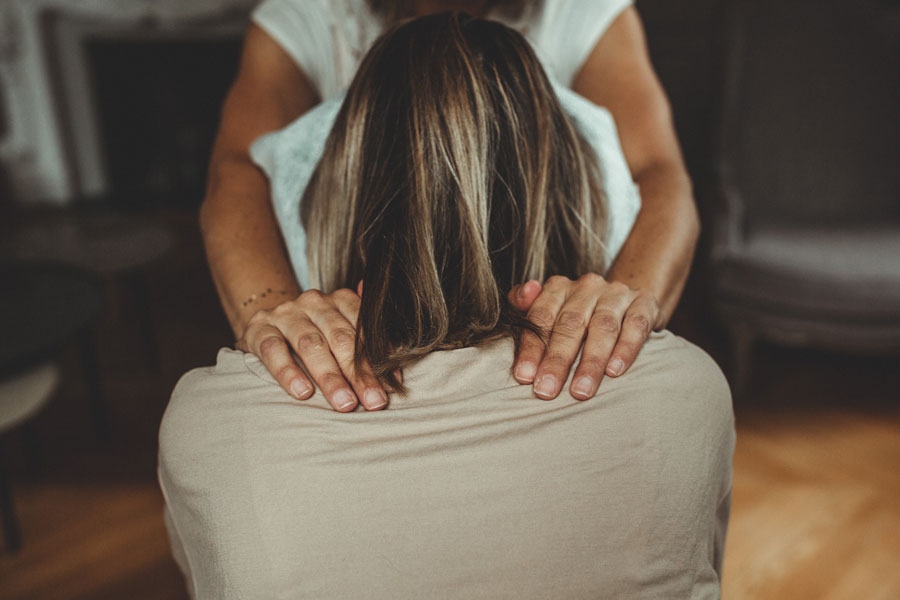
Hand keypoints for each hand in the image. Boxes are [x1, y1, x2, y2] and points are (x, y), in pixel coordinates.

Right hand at [236, 284, 390, 411]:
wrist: (266, 326)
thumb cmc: (314, 337)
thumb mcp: (340, 335)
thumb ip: (368, 345)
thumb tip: (398, 367)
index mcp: (341, 301)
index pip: (364, 330)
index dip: (378, 360)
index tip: (389, 389)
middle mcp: (314, 303)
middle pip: (341, 338)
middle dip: (359, 373)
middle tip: (372, 402)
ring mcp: (286, 314)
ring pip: (311, 344)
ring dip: (330, 377)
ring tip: (344, 403)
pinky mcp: (259, 328)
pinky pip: (274, 350)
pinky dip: (289, 372)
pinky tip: (302, 392)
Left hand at [507, 274, 660, 399]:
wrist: (627, 301)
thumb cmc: (581, 314)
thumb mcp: (551, 308)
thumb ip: (527, 304)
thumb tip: (520, 297)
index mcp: (559, 288)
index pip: (541, 317)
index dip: (531, 347)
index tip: (524, 377)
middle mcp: (587, 287)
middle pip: (570, 324)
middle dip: (557, 361)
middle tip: (547, 391)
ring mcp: (617, 294)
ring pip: (602, 327)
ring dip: (590, 362)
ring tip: (580, 391)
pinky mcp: (644, 303)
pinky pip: (635, 326)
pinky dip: (626, 349)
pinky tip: (615, 372)